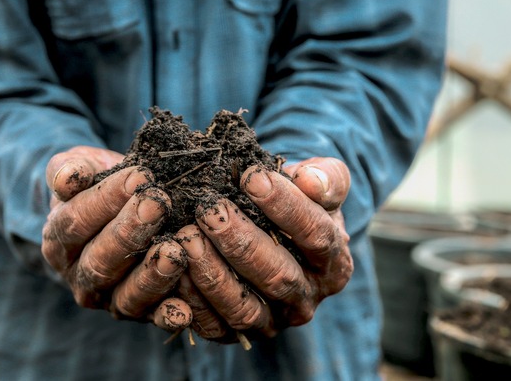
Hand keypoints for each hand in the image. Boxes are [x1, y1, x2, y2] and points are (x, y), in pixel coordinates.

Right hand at [41, 146, 192, 330]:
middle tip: (158, 204)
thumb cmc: (104, 183)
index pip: (76, 222)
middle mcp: (80, 277)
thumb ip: (69, 169)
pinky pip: (155, 318)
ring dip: (151, 276)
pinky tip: (185, 308)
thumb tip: (67, 178)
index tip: (139, 176)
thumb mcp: (82, 168)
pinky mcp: (143, 313)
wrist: (127, 207)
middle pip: (100, 261)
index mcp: (58, 241)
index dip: (106, 199)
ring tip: (173, 251)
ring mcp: (111, 299)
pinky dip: (169, 315)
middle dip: (130, 232)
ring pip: (127, 296)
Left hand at [177, 157, 351, 341]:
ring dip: (212, 273)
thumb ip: (326, 178)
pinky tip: (175, 267)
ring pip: (244, 308)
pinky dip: (193, 300)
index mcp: (335, 263)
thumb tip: (310, 180)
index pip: (315, 235)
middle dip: (241, 241)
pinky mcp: (239, 334)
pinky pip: (214, 325)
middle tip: (210, 210)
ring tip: (187, 236)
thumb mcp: (320, 182)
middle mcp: (307, 299)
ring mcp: (274, 322)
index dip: (285, 205)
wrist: (275, 229)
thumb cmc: (297, 199)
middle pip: (278, 275)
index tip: (251, 176)